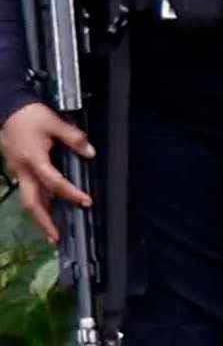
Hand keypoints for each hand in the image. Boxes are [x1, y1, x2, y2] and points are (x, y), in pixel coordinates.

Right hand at [1, 99, 72, 239]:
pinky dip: (37, 203)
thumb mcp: (55, 123)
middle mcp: (22, 169)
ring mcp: (17, 171)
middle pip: (31, 202)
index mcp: (33, 159)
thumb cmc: (30, 114)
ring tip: (52, 233)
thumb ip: (74, 138)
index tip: (86, 202)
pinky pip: (27, 191)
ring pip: (27, 199)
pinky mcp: (17, 169)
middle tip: (56, 238)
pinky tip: (47, 210)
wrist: (8, 107)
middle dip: (43, 222)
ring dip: (40, 216)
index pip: (54, 182)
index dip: (71, 194)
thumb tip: (90, 152)